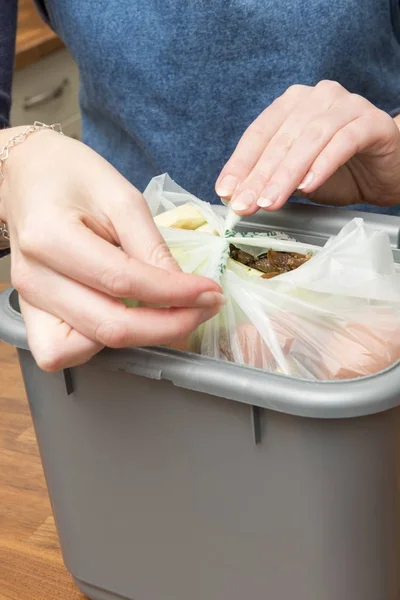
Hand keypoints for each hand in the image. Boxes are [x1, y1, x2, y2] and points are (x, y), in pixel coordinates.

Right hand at [0, 130, 222, 370]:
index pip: (123, 282)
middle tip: (202, 309)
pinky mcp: (30, 313)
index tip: (211, 293)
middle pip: (109, 327)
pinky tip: (118, 318)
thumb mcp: (121, 197)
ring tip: (162, 313)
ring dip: (135, 338)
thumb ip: (150, 246)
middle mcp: (34, 278)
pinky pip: (61, 351)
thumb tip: (184, 288)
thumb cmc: (73, 176)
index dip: (176, 294)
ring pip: (87, 348)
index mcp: (50, 237)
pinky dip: (97, 344)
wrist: (28, 175)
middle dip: (169, 326)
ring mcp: (28, 301)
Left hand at [216, 80, 399, 212]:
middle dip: (260, 175)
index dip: (240, 163)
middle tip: (246, 204)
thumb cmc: (339, 172)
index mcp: (292, 104)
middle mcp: (317, 97)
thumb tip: (236, 198)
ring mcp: (346, 105)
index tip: (226, 191)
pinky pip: (343, 142)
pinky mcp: (372, 122)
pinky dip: (323, 164)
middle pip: (281, 138)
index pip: (259, 132)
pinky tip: (308, 187)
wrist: (386, 171)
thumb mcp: (296, 178)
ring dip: (286, 173)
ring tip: (271, 201)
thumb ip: (270, 180)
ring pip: (309, 139)